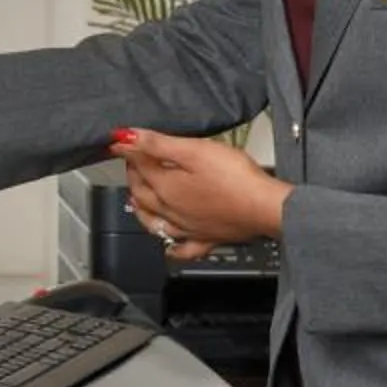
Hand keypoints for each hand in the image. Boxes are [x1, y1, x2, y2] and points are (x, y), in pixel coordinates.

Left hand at [113, 128, 290, 261]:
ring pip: (154, 222)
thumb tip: (126, 138)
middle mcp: (171, 211)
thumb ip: (158, 144)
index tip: (121, 140)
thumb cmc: (234, 178)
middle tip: (133, 159)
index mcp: (165, 188)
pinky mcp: (207, 239)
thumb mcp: (194, 150)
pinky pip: (182, 248)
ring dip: (142, 209)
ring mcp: (188, 228)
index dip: (129, 150)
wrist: (265, 207)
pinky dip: (171, 248)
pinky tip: (168, 248)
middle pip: (143, 193)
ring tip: (137, 198)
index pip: (139, 166)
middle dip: (134, 174)